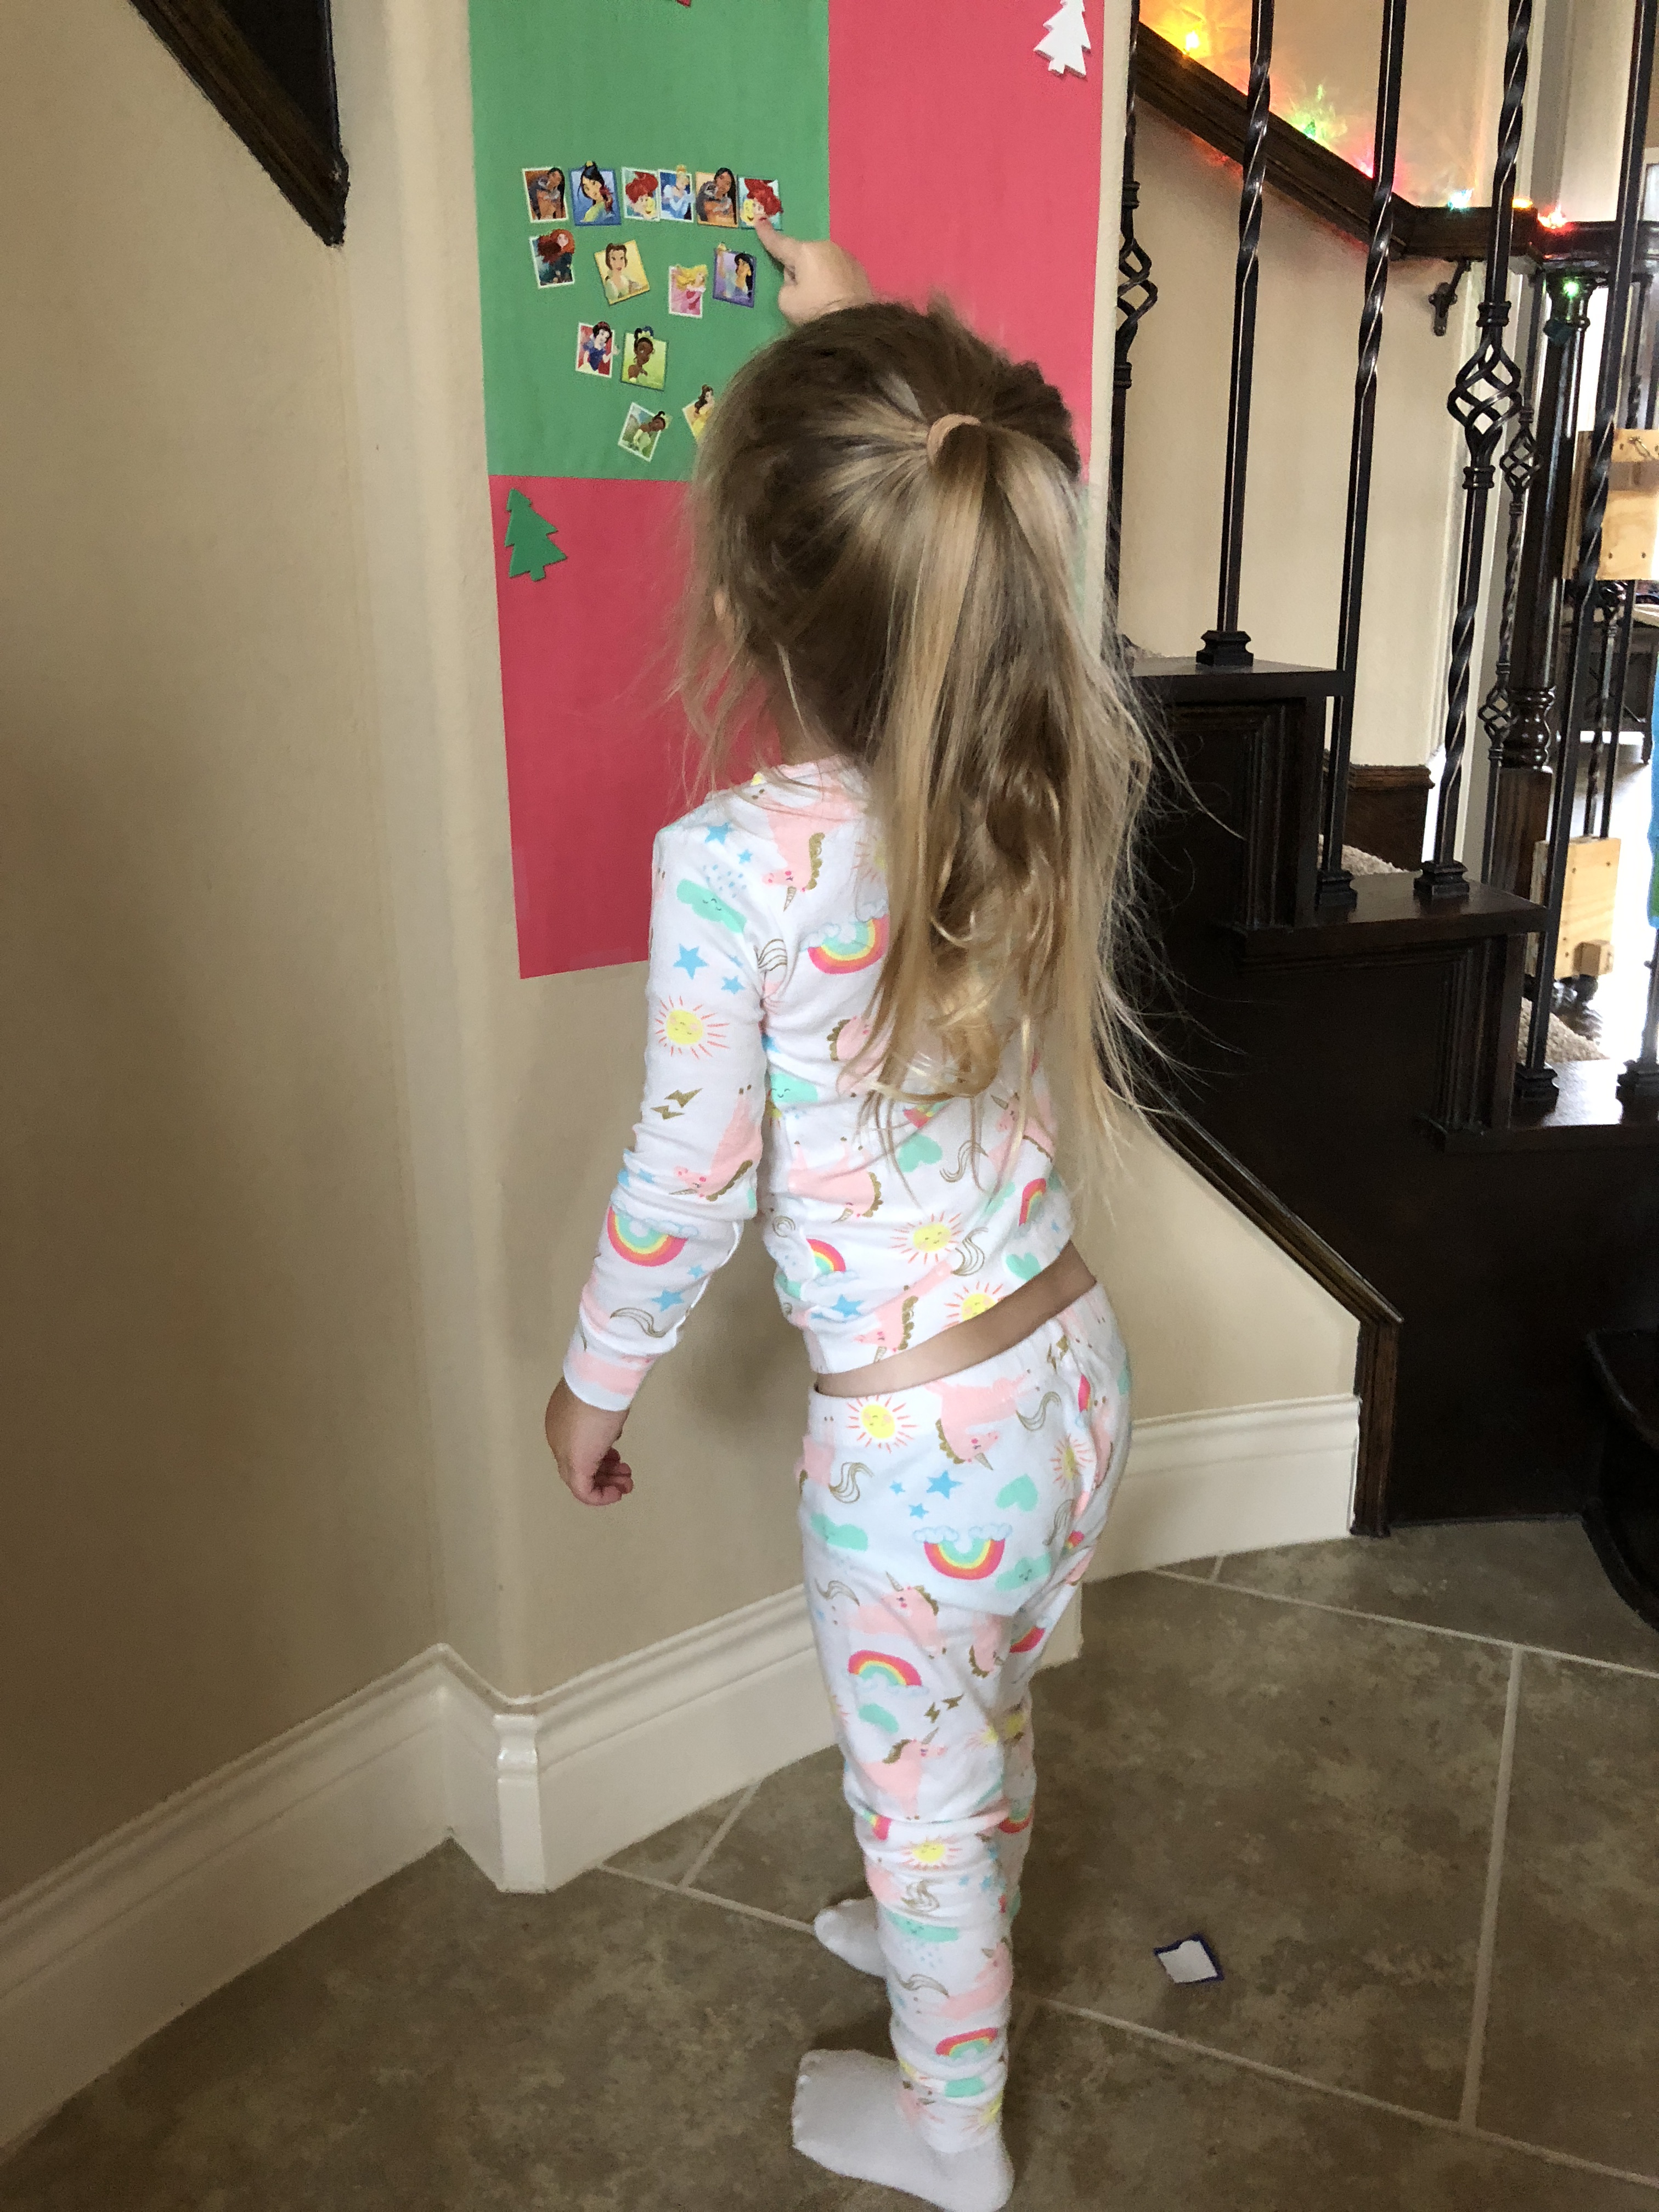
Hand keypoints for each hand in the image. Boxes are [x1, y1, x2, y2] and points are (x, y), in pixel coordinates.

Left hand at [545, 1379, 633, 1506]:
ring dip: (606, 1483)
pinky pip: (584, 1491)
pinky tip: (616, 1493)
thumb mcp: (603, 1403)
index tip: (619, 1456)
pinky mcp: (575, 1465)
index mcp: (561, 1421)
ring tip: (627, 1484)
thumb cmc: (602, 1385)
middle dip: (606, 1472)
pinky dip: (600, 1496)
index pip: (578, 1446)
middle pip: (580, 1463)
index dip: (600, 1455)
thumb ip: (603, 1418)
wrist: (597, 1380)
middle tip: (626, 1475)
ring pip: (581, 1479)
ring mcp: (564, 1452)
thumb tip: (610, 1430)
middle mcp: (558, 1438)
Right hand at [754, 217, 871, 325]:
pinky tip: (836, 296)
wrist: (853, 327)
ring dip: (818, 273)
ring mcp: (845, 256)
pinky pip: (837, 270)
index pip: (780, 243)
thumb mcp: (787, 302)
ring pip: (822, 261)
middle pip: (803, 255)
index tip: (759, 220)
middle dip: (799, 268)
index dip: (767, 234)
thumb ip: (786, 285)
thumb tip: (797, 280)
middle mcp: (826, 247)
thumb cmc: (816, 311)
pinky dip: (833, 280)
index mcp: (805, 252)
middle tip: (802, 294)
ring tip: (822, 297)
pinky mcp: (859, 269)